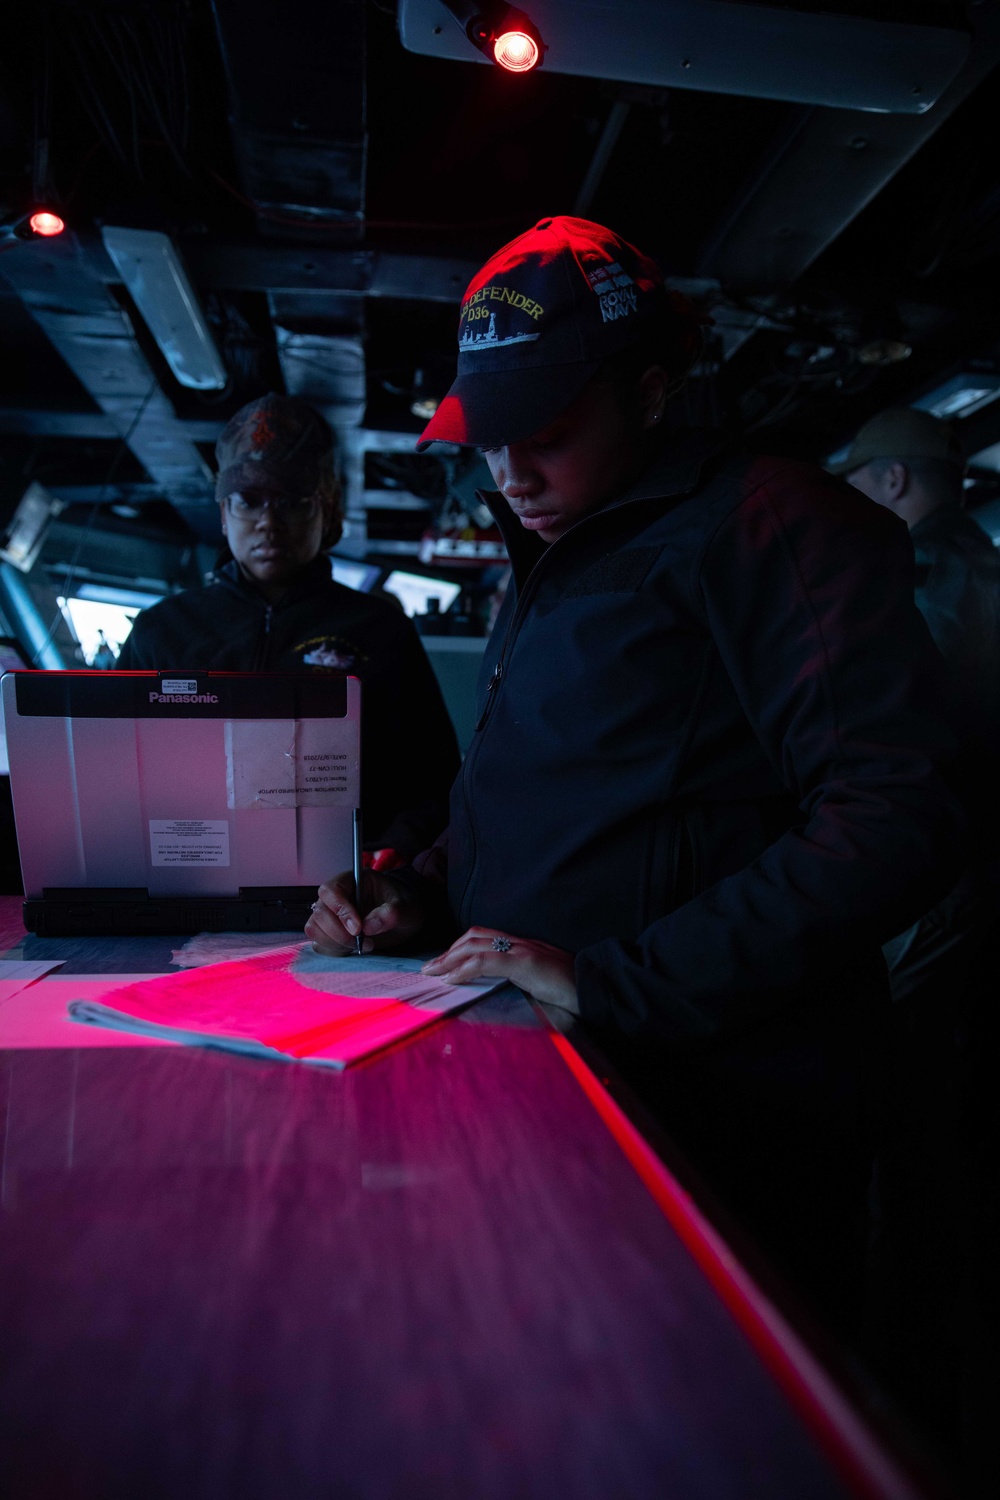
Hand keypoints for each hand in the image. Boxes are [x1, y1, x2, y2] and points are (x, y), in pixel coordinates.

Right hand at [305, 871, 424, 955]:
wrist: (404, 920)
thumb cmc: (403, 906)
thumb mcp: (406, 907)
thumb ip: (391, 913)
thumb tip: (369, 926)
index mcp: (352, 880)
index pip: (331, 890)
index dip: (340, 909)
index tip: (358, 928)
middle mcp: (336, 897)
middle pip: (319, 912)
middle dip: (338, 932)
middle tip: (363, 941)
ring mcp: (330, 915)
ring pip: (315, 929)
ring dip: (335, 943)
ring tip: (362, 945)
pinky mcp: (330, 934)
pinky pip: (319, 944)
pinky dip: (334, 950)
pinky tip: (353, 949)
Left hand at [421, 927, 579, 1011]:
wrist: (598, 989)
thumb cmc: (573, 990)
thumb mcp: (542, 982)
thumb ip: (522, 979)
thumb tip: (500, 989)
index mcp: (524, 946)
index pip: (485, 938)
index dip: (460, 947)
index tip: (444, 963)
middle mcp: (521, 943)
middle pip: (475, 936)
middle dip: (448, 951)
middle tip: (430, 967)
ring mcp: (523, 951)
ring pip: (476, 945)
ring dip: (449, 958)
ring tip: (433, 972)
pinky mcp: (526, 963)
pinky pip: (487, 961)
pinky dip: (465, 968)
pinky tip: (451, 979)